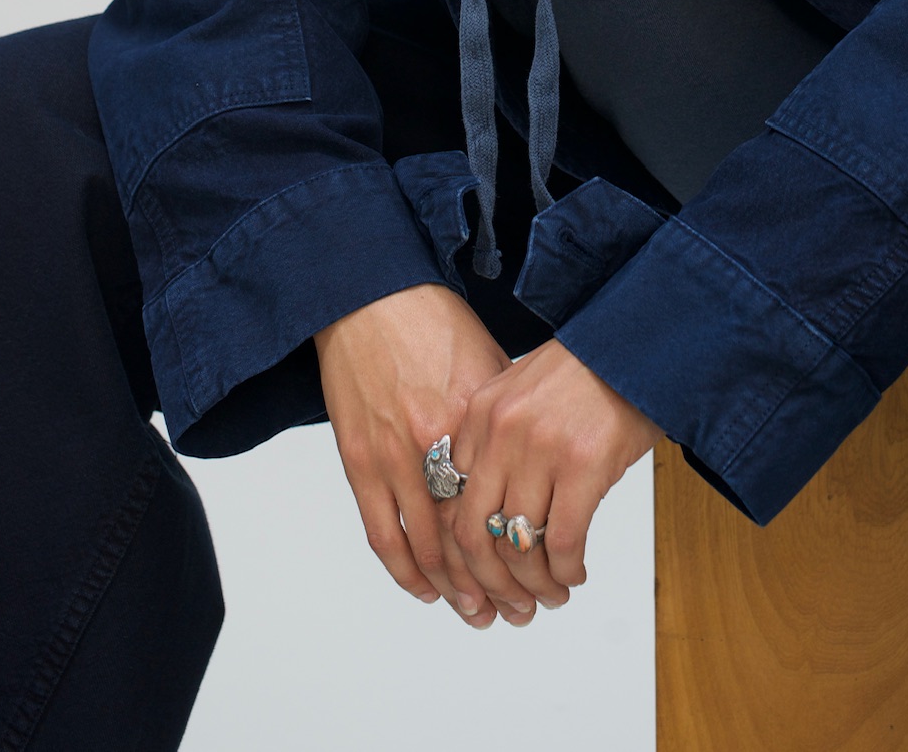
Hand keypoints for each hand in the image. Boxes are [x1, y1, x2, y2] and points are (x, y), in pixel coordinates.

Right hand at [314, 284, 526, 627]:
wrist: (369, 295)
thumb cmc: (431, 321)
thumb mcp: (488, 364)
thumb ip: (504, 420)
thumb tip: (533, 463)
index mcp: (477, 418)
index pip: (507, 506)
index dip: (529, 551)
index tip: (549, 575)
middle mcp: (437, 442)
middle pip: (471, 536)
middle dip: (498, 583)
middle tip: (518, 611)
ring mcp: (393, 454)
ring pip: (428, 546)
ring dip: (455, 590)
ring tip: (478, 613)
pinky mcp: (358, 458)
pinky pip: (382, 532)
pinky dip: (404, 570)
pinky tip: (427, 590)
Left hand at [448, 340, 659, 614]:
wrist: (633, 343)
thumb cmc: (582, 371)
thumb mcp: (518, 392)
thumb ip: (493, 442)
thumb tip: (485, 514)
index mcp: (477, 416)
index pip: (449, 505)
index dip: (459, 558)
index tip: (474, 587)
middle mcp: (500, 433)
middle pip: (472, 534)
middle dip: (490, 586)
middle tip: (511, 609)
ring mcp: (539, 449)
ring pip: (517, 546)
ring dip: (533, 586)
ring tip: (550, 596)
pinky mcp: (582, 465)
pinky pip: (561, 541)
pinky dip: (564, 571)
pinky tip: (573, 574)